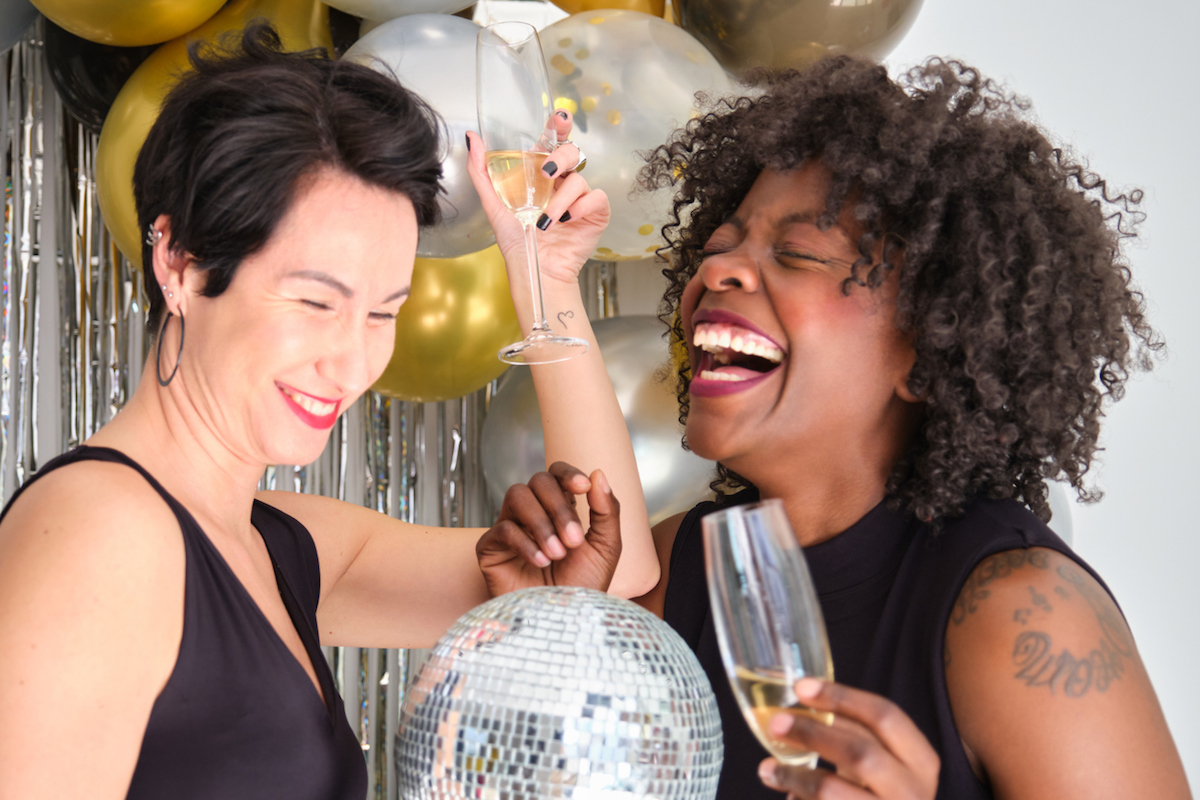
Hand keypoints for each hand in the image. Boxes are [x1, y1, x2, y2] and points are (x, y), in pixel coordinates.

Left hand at [465, 110, 609, 287]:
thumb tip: (472, 138)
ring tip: (545, 221)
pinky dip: (581, 207)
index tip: (559, 118)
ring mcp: (580, 198)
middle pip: (572, 152)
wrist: (534, 270)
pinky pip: (596, 197)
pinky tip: (567, 221)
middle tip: (547, 172)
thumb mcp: (493, 204)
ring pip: (580, 179)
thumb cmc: (517, 240)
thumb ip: (481, 172)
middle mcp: (562, 182)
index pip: (552, 142)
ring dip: (560, 200)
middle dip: (562, 156)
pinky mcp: (596, 213)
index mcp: (542, 175)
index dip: (559, 126)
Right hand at [476, 461, 620, 596]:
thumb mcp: (606, 548)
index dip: (567, 474)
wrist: (562, 624)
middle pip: (538, 481)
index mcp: (560, 508)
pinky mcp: (490, 548)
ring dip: (541, 523)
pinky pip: (502, 528)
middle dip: (559, 507)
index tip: (583, 487)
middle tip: (574, 540)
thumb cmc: (583, 587)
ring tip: (558, 554)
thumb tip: (598, 474)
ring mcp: (510, 528)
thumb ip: (607, 510)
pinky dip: (525, 543)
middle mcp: (533, 513)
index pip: (556, 473)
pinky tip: (541, 563)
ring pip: (517, 496)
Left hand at [757, 679, 939, 799]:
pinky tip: (787, 795)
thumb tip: (797, 710)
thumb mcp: (881, 765)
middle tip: (776, 723)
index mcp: (921, 762)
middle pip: (860, 752)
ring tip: (768, 768)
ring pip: (832, 790)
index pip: (885, 716)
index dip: (841, 697)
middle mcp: (914, 792)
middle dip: (812, 733)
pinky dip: (798, 798)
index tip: (801, 687)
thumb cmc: (880, 795)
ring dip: (794, 775)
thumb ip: (853, 739)